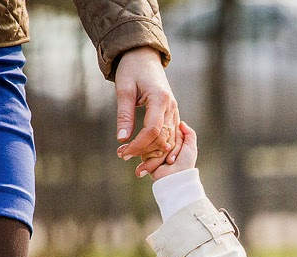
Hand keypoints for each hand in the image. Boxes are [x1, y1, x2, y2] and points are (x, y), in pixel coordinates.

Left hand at [113, 46, 181, 177]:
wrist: (144, 57)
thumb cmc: (132, 70)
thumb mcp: (124, 90)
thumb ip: (124, 115)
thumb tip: (122, 139)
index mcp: (160, 99)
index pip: (152, 130)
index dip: (139, 145)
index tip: (124, 153)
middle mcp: (171, 107)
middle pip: (162, 139)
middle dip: (145, 152)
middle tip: (124, 157)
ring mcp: (174, 112)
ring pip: (169, 140)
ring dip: (154, 153)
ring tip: (135, 161)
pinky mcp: (172, 114)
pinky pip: (170, 136)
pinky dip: (159, 147)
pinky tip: (146, 154)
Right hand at [147, 122, 197, 180]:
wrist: (176, 177)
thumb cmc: (185, 163)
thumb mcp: (191, 146)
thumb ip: (189, 133)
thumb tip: (181, 122)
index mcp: (173, 142)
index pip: (167, 130)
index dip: (171, 133)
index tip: (176, 141)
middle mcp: (162, 147)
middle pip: (158, 135)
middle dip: (166, 143)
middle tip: (174, 156)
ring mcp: (154, 152)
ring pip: (151, 142)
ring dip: (161, 151)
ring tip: (170, 162)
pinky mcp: (147, 159)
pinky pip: (145, 150)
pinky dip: (154, 155)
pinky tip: (162, 162)